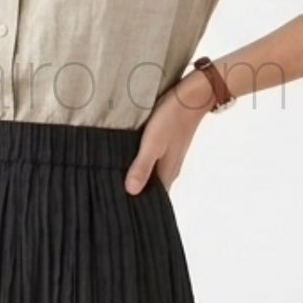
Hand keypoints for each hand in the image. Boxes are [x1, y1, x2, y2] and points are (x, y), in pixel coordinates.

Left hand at [124, 70, 211, 194]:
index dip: (135, 205)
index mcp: (167, 174)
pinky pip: (152, 163)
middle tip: (110, 193)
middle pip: (150, 189)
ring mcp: (169, 158)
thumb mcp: (153, 143)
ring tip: (113, 179)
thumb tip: (131, 191)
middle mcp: (169, 170)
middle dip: (133, 193)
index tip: (117, 206)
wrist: (192, 97)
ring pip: (151, 176)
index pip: (151, 200)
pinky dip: (140, 165)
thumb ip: (142, 167)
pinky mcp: (166, 147)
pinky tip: (127, 160)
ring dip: (136, 177)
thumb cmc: (172, 119)